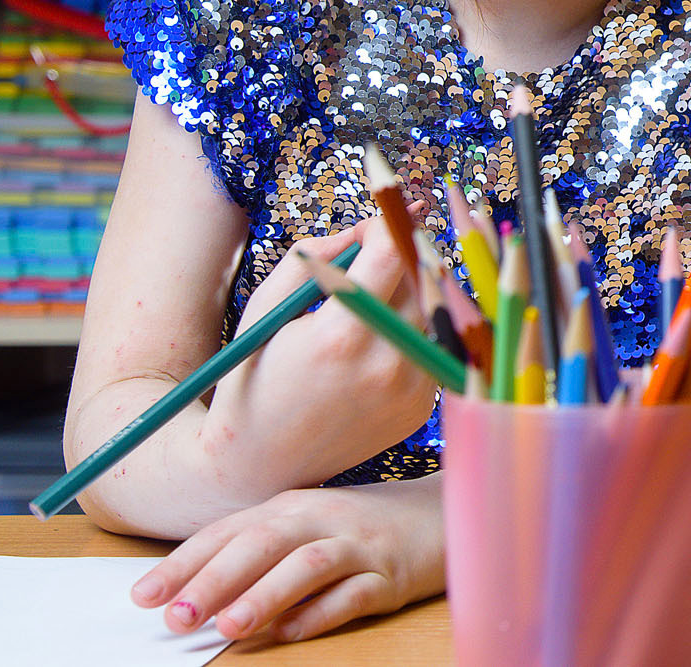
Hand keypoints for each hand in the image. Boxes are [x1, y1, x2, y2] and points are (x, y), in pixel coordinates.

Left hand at [131, 475, 443, 642]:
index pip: (229, 531)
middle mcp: (322, 519)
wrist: (443, 515)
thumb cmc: (363, 528)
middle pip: (263, 543)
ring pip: (307, 565)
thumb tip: (197, 594)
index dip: (185, 563)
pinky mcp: (391, 575)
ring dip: (266, 595)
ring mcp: (359, 546)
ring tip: (229, 625)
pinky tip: (293, 630)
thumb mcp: (307, 527)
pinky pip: (354, 593)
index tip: (143, 596)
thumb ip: (257, 554)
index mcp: (292, 507)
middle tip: (176, 617)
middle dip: (215, 580)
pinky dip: (321, 612)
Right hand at [201, 215, 437, 495]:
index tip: (373, 225)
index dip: (385, 225)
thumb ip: (317, 254)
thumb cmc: (257, 374)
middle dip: (400, 258)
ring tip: (373, 304)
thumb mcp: (269, 306)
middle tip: (374, 259)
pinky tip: (377, 344)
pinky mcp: (421, 408)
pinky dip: (413, 333)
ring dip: (412, 294)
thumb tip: (368, 227)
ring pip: (434, 310)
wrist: (260, 464)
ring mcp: (410, 390)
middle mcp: (386, 363)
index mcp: (342, 334)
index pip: (392, 250)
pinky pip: (432, 346)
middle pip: (420, 277)